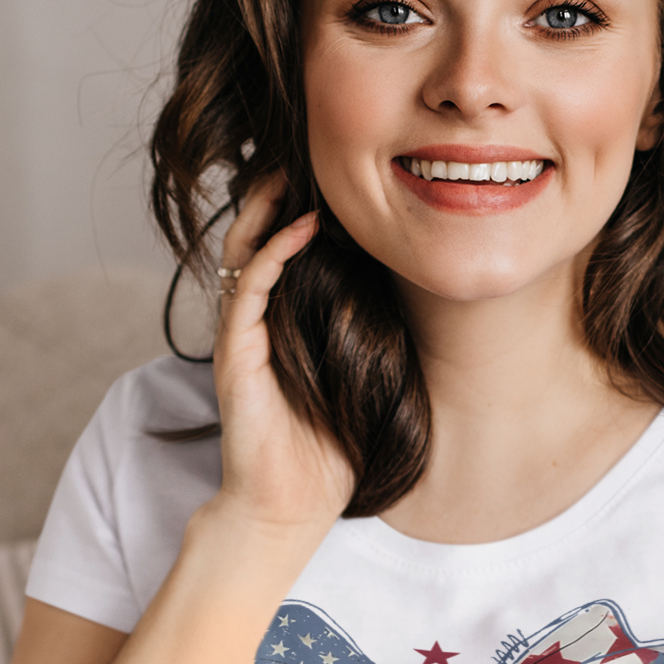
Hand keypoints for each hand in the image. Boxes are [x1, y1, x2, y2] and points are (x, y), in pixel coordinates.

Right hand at [211, 176, 354, 536]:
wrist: (287, 508)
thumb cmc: (331, 454)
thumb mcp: (367, 381)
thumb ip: (377, 338)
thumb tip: (427, 298)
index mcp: (286, 326)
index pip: (286, 253)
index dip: (303, 213)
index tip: (337, 179)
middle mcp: (259, 323)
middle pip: (257, 238)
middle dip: (275, 196)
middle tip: (304, 155)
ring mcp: (243, 335)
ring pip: (244, 251)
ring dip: (266, 210)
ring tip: (291, 172)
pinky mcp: (236, 353)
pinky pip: (249, 288)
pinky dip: (274, 253)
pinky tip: (301, 229)